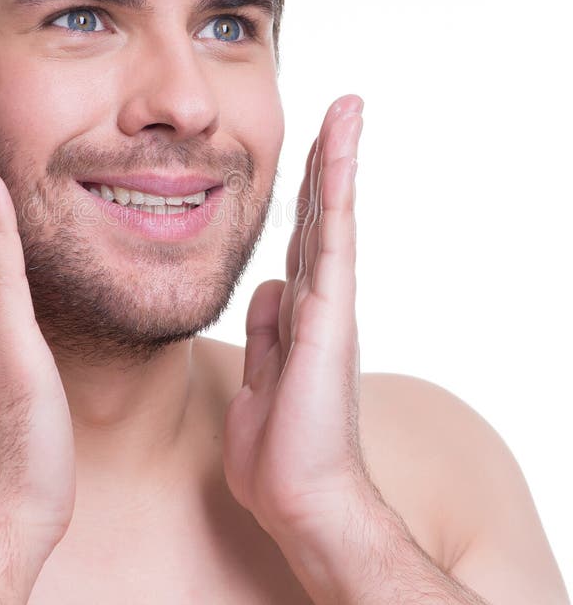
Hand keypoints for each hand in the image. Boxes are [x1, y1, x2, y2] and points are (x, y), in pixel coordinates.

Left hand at [223, 94, 368, 541]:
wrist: (300, 496)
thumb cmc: (281, 447)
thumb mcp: (259, 377)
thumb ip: (265, 332)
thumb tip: (269, 288)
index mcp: (296, 313)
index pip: (299, 238)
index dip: (304, 195)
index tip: (307, 151)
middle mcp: (317, 299)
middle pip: (320, 216)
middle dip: (326, 161)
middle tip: (339, 111)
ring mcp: (327, 303)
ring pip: (332, 216)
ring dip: (337, 160)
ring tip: (347, 111)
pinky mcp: (329, 314)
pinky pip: (332, 240)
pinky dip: (337, 193)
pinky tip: (340, 153)